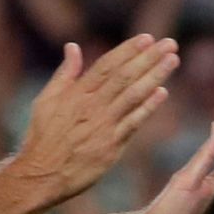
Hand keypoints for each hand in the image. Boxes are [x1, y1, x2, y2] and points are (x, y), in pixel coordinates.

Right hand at [10, 35, 179, 204]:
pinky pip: (133, 122)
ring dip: (155, 76)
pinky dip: (148, 107)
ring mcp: (103, 126)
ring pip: (133, 95)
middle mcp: (92, 106)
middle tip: (170, 43)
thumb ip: (65, 73)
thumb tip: (72, 46)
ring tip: (173, 60)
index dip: (128, 50)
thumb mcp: (46, 100)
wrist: (41, 175)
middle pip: (125, 76)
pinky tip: (163, 92)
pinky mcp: (111, 146)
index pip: (107, 65)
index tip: (147, 38)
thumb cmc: (42, 137)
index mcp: (77, 93)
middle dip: (148, 58)